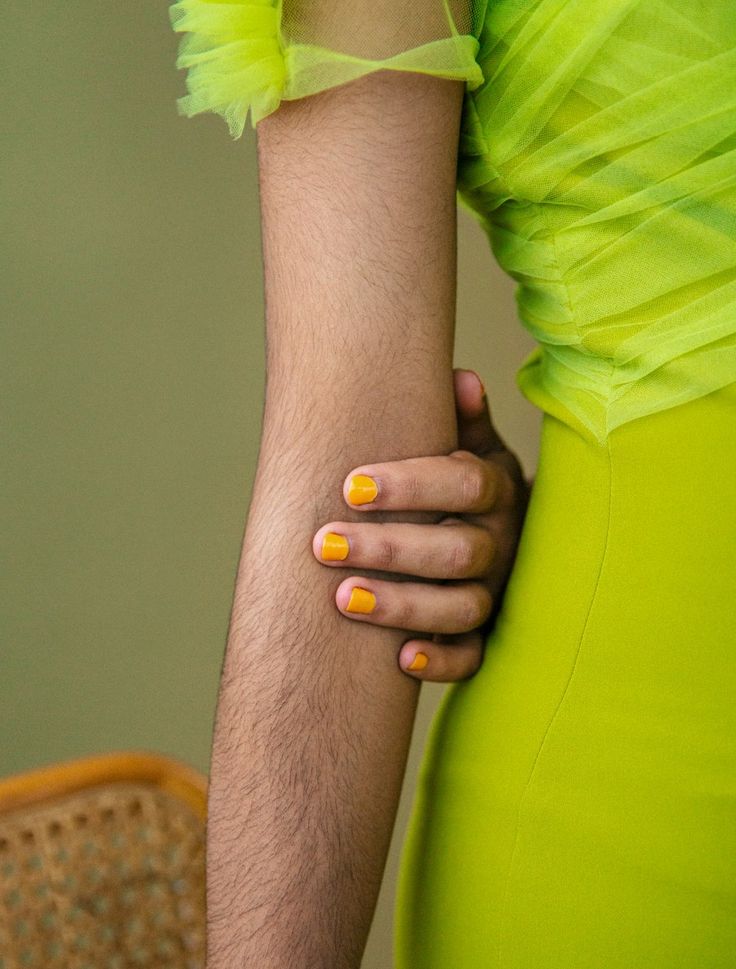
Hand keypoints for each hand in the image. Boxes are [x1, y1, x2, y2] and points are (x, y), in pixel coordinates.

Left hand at [312, 369, 532, 681]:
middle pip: (458, 551)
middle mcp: (502, 542)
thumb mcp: (469, 444)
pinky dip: (441, 661)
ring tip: (343, 598)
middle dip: (389, 548)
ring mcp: (496, 591)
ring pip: (462, 607)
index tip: (349, 486)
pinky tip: (400, 660)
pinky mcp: (486, 634)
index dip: (411, 485)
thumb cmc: (462, 478)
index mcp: (498, 489)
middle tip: (323, 544)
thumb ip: (460, 419)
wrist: (503, 530)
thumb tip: (460, 379)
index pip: (466, 485)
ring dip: (403, 605)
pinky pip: (473, 656)